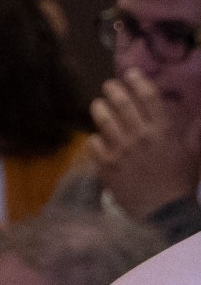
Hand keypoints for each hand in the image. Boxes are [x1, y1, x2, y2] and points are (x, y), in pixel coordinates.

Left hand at [87, 68, 200, 220]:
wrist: (163, 211)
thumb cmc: (180, 181)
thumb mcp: (192, 154)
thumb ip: (194, 133)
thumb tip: (200, 116)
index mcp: (163, 131)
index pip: (149, 98)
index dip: (138, 81)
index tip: (130, 73)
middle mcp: (141, 136)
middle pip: (122, 104)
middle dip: (113, 90)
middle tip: (109, 85)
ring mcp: (121, 150)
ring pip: (104, 119)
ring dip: (99, 108)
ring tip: (98, 104)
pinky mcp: (106, 165)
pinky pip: (93, 143)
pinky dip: (94, 138)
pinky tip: (97, 137)